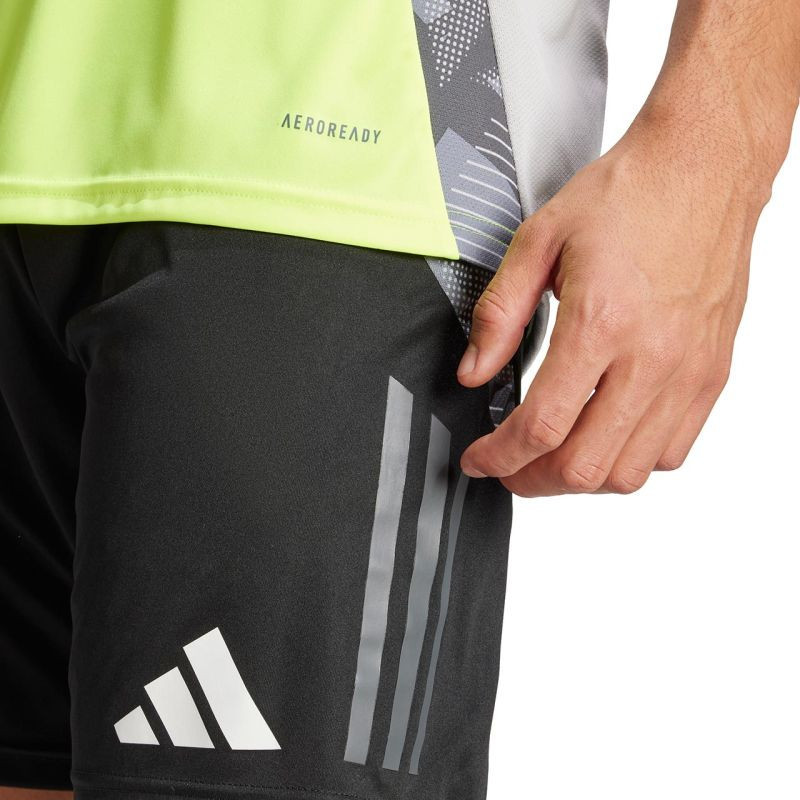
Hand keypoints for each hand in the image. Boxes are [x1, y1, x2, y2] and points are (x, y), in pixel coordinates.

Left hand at [457, 115, 768, 496]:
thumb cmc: (627, 195)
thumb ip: (499, 314)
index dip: (498, 458)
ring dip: (579, 478)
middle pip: (584, 467)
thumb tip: (474, 372)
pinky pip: (671, 452)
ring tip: (551, 456)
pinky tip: (603, 434)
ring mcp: (687, 371)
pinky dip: (629, 461)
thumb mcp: (538, 240)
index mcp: (600, 322)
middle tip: (508, 466)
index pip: (541, 427)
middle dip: (531, 480)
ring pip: (629, 473)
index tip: (480, 459)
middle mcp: (651, 356)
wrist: (703, 168)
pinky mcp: (711, 374)